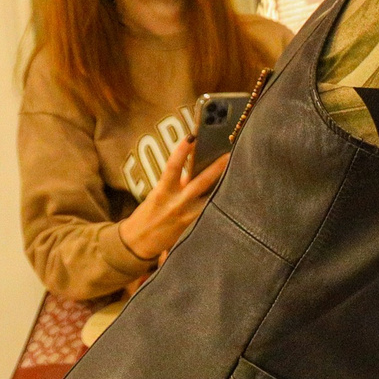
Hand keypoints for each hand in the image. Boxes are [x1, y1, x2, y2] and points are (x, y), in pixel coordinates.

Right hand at [119, 135, 228, 260]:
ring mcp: (187, 217)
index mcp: (163, 191)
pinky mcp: (193, 229)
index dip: (182, 151)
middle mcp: (176, 203)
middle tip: (229, 154)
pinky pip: (211, 216)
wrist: (138, 242)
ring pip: (211, 200)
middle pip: (200, 182)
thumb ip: (175, 183)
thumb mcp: (159, 194)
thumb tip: (194, 170)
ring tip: (240, 176)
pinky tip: (236, 199)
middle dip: (216, 168)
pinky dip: (222, 207)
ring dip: (225, 188)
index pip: (172, 166)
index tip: (192, 136)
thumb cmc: (149, 213)